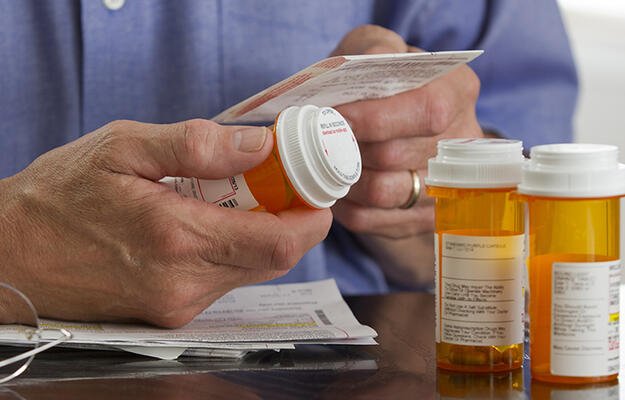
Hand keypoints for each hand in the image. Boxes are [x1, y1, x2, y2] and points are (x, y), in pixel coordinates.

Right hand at [0, 119, 330, 326]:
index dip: (312, 219)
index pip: (278, 243)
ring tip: (245, 198)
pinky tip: (215, 224)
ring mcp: (178, 306)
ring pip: (252, 272)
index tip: (319, 191)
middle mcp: (184, 284)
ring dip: (263, 236)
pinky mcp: (170, 314)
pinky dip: (235, 252)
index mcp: (177, 238)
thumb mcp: (122, 149)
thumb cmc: (60, 197)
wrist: (13, 255)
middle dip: (293, 222)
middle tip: (285, 184)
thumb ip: (196, 147)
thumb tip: (260, 146)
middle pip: (274, 260)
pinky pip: (224, 282)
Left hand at [330, 25, 482, 284]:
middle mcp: (461, 142)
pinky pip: (373, 220)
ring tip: (326, 160)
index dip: (375, 118)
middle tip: (319, 139)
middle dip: (349, 147)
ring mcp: (447, 186)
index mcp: (456, 91)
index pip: (426, 110)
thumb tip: (364, 70)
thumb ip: (373, 51)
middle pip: (397, 155)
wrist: (394, 125)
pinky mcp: (423, 219)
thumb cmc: (380, 84)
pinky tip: (337, 184)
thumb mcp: (377, 50)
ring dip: (343, 177)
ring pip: (383, 192)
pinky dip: (345, 203)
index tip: (336, 117)